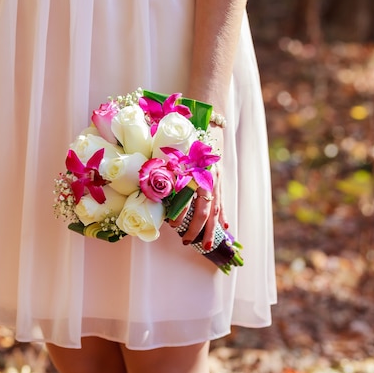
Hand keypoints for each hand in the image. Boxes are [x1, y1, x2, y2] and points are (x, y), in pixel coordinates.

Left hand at [169, 127, 227, 249]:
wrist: (208, 127)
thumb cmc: (186, 140)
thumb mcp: (173, 152)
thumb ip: (164, 169)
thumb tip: (148, 187)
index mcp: (195, 171)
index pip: (188, 197)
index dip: (180, 212)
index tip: (171, 223)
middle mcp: (208, 178)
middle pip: (205, 209)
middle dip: (197, 229)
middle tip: (187, 242)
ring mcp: (217, 181)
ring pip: (216, 209)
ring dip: (211, 229)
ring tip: (206, 245)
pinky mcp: (220, 181)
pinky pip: (222, 202)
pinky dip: (223, 215)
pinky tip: (225, 228)